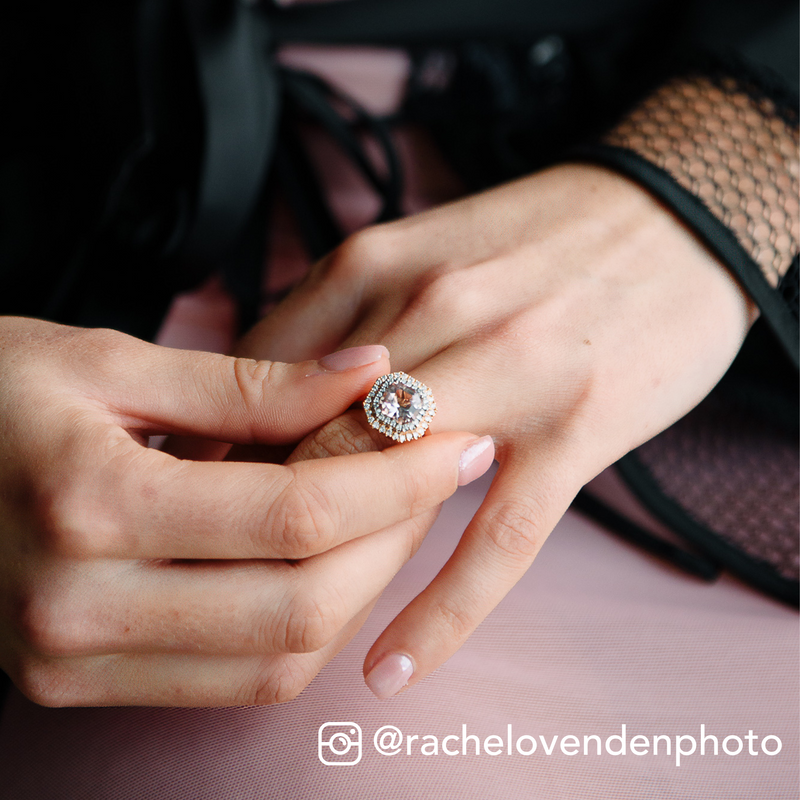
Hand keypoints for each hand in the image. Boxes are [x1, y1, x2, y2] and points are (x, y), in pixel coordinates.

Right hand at [0, 317, 492, 705]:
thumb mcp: (115, 361)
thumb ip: (252, 382)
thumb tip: (369, 377)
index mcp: (88, 505)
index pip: (298, 513)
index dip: (396, 477)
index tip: (454, 441)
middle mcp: (79, 607)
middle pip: (303, 601)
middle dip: (396, 539)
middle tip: (438, 475)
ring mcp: (74, 661)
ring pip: (280, 658)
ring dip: (362, 589)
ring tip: (398, 514)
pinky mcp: (81, 679)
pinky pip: (235, 680)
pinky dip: (305, 627)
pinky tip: (334, 562)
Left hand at [233, 163, 755, 697]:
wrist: (673, 217)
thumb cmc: (537, 242)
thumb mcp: (419, 248)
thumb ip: (340, 319)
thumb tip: (268, 399)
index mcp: (378, 264)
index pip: (258, 384)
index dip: (217, 457)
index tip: (198, 507)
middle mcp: (433, 311)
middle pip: (307, 443)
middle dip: (257, 519)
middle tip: (229, 572)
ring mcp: (510, 374)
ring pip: (384, 491)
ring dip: (333, 564)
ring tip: (295, 612)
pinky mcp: (577, 428)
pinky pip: (495, 541)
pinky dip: (438, 615)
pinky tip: (390, 667)